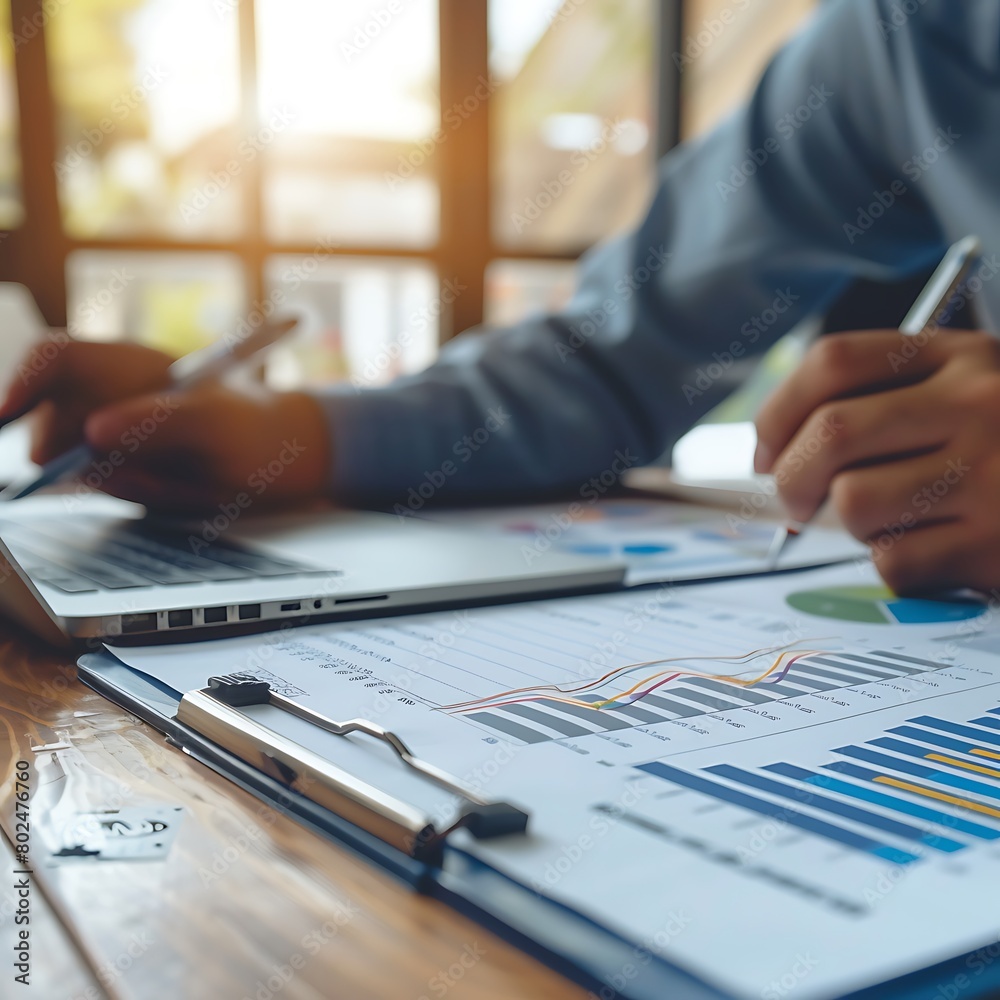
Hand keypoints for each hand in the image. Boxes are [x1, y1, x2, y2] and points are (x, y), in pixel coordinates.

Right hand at [0, 337, 331, 511]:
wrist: (275, 457)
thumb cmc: (249, 426)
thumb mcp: (215, 424)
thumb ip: (159, 423)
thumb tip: (96, 432)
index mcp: (127, 364)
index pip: (55, 358)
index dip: (23, 382)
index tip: (6, 417)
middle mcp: (107, 394)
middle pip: (52, 422)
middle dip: (77, 457)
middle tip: (139, 475)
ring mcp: (108, 432)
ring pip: (76, 465)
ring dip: (122, 481)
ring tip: (181, 476)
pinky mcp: (117, 467)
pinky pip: (104, 486)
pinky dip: (136, 492)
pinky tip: (176, 484)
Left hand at [754, 330, 999, 594]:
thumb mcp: (970, 395)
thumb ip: (885, 407)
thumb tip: (778, 460)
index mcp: (960, 357)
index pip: (833, 362)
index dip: (778, 412)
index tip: (767, 453)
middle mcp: (978, 404)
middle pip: (830, 434)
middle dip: (789, 481)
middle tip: (795, 505)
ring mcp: (994, 473)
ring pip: (854, 503)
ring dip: (853, 526)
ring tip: (894, 522)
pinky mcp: (998, 542)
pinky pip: (894, 561)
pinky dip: (896, 565)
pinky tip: (938, 551)